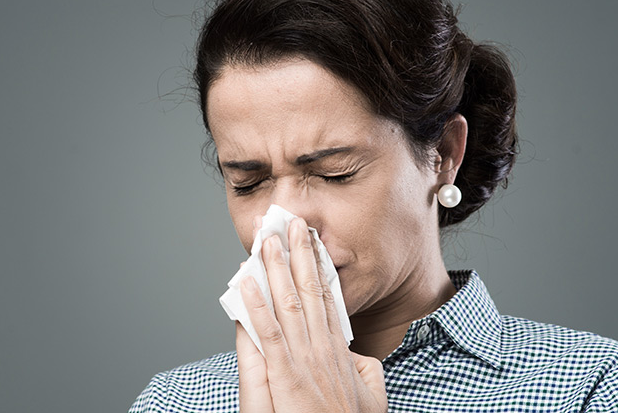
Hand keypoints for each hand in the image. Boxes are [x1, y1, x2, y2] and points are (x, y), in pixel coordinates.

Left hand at [236, 217, 386, 411]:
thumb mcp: (370, 395)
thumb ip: (362, 370)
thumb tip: (354, 353)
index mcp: (338, 352)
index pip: (327, 299)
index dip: (317, 268)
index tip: (311, 242)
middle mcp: (322, 349)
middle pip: (309, 292)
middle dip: (297, 255)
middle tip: (289, 222)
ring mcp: (304, 360)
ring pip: (288, 304)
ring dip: (275, 269)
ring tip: (266, 238)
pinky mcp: (286, 377)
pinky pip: (268, 335)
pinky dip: (256, 306)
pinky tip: (247, 282)